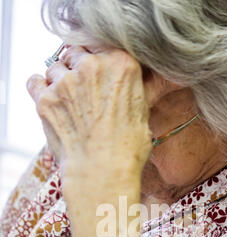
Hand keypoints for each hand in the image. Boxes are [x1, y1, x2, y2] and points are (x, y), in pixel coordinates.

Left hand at [27, 47, 152, 188]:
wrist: (102, 173)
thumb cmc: (127, 150)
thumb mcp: (145, 115)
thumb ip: (146, 89)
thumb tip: (165, 80)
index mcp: (121, 64)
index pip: (104, 47)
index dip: (101, 63)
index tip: (101, 77)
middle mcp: (92, 67)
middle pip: (77, 53)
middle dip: (80, 69)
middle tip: (86, 94)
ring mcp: (66, 82)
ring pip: (56, 67)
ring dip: (61, 81)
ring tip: (70, 104)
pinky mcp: (45, 99)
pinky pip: (35, 81)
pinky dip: (41, 89)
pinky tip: (53, 104)